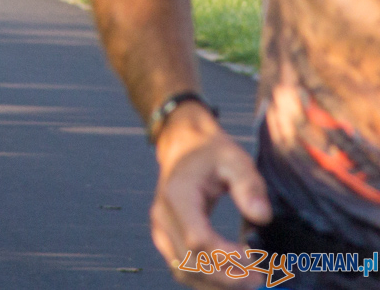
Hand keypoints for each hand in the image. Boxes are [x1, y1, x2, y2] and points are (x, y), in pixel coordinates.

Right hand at [151, 105, 271, 287]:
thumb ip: (249, 185)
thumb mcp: (235, 159)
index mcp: (178, 195)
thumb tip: (262, 217)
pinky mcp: (165, 238)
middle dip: (227, 277)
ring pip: (184, 271)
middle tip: (261, 279)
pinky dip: (206, 280)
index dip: (228, 257)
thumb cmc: (212, 153)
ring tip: (249, 282)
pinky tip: (231, 278)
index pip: (198, 239)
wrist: (184, 147)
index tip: (257, 260)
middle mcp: (163, 216)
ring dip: (217, 284)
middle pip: (191, 261)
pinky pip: (182, 269)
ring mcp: (160, 229)